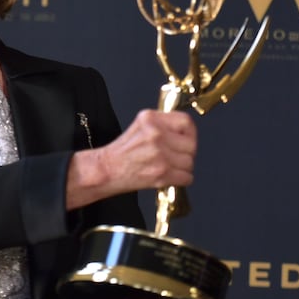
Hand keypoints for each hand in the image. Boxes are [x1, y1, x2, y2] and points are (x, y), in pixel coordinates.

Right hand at [67, 110, 196, 209]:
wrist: (107, 170)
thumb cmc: (122, 151)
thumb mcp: (140, 126)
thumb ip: (162, 124)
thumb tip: (185, 130)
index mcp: (150, 119)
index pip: (185, 121)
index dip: (189, 132)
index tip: (186, 138)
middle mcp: (156, 133)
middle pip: (191, 144)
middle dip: (186, 153)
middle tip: (176, 156)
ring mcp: (159, 154)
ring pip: (189, 162)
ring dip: (182, 168)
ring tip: (168, 167)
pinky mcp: (161, 172)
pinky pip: (186, 177)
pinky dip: (180, 180)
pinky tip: (168, 176)